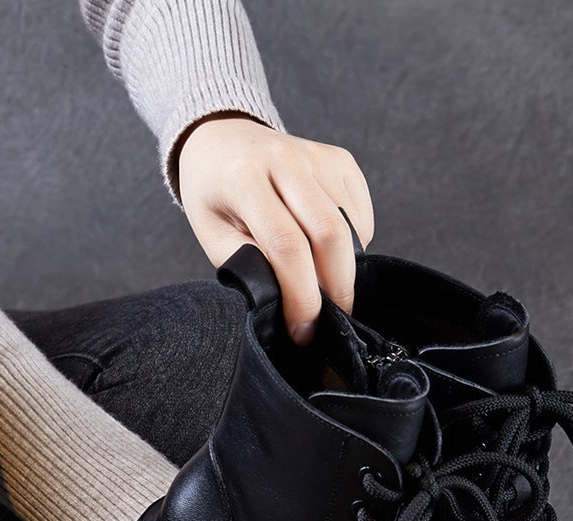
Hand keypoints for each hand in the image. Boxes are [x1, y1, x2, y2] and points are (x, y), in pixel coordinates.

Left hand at [176, 115, 373, 340]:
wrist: (222, 140)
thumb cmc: (213, 195)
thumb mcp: (213, 235)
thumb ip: (247, 265)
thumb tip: (289, 299)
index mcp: (244, 179)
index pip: (287, 246)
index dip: (302, 295)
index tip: (303, 329)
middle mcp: (285, 160)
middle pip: (330, 234)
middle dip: (337, 288)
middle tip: (330, 321)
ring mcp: (316, 155)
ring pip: (350, 226)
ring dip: (345, 270)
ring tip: (326, 290)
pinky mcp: (338, 158)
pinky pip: (359, 212)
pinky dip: (354, 244)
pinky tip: (330, 255)